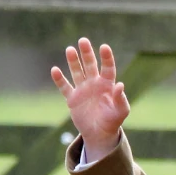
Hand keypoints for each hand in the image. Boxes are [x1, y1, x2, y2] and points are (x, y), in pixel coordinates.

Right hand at [51, 38, 128, 161]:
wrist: (99, 134)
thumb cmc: (113, 121)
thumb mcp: (121, 111)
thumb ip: (121, 98)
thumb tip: (120, 85)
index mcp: (107, 84)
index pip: (107, 68)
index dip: (106, 57)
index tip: (104, 47)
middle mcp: (94, 84)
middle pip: (90, 65)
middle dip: (87, 53)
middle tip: (83, 40)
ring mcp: (82, 90)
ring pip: (77, 72)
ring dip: (73, 61)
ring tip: (70, 49)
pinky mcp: (72, 99)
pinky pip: (65, 87)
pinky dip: (59, 79)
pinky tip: (54, 70)